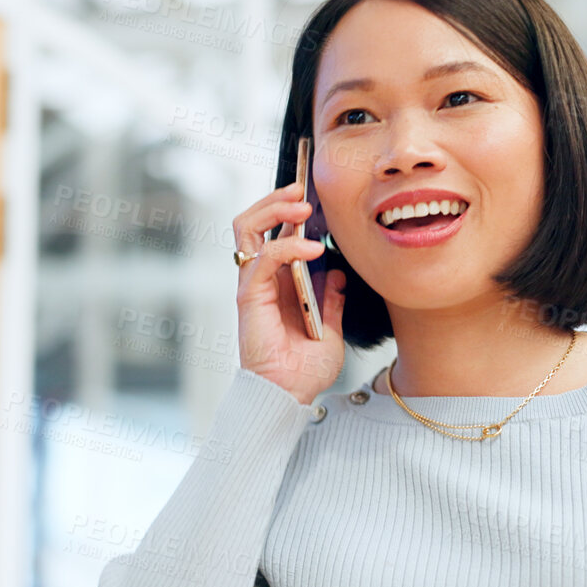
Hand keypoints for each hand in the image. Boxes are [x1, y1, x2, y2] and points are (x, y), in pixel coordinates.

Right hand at [230, 180, 346, 404]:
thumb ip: (332, 300)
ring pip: (247, 228)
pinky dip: (287, 246)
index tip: (313, 195)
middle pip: (253, 221)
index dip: (287, 209)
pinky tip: (313, 248)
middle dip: (276, 198)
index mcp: (277, 282)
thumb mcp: (330, 330)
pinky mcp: (250, 296)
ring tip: (301, 204)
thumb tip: (339, 274)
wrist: (289, 395)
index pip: (273, 231)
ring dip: (273, 209)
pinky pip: (263, 258)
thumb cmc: (302, 370)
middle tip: (303, 191)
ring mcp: (252, 285)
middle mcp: (260, 279)